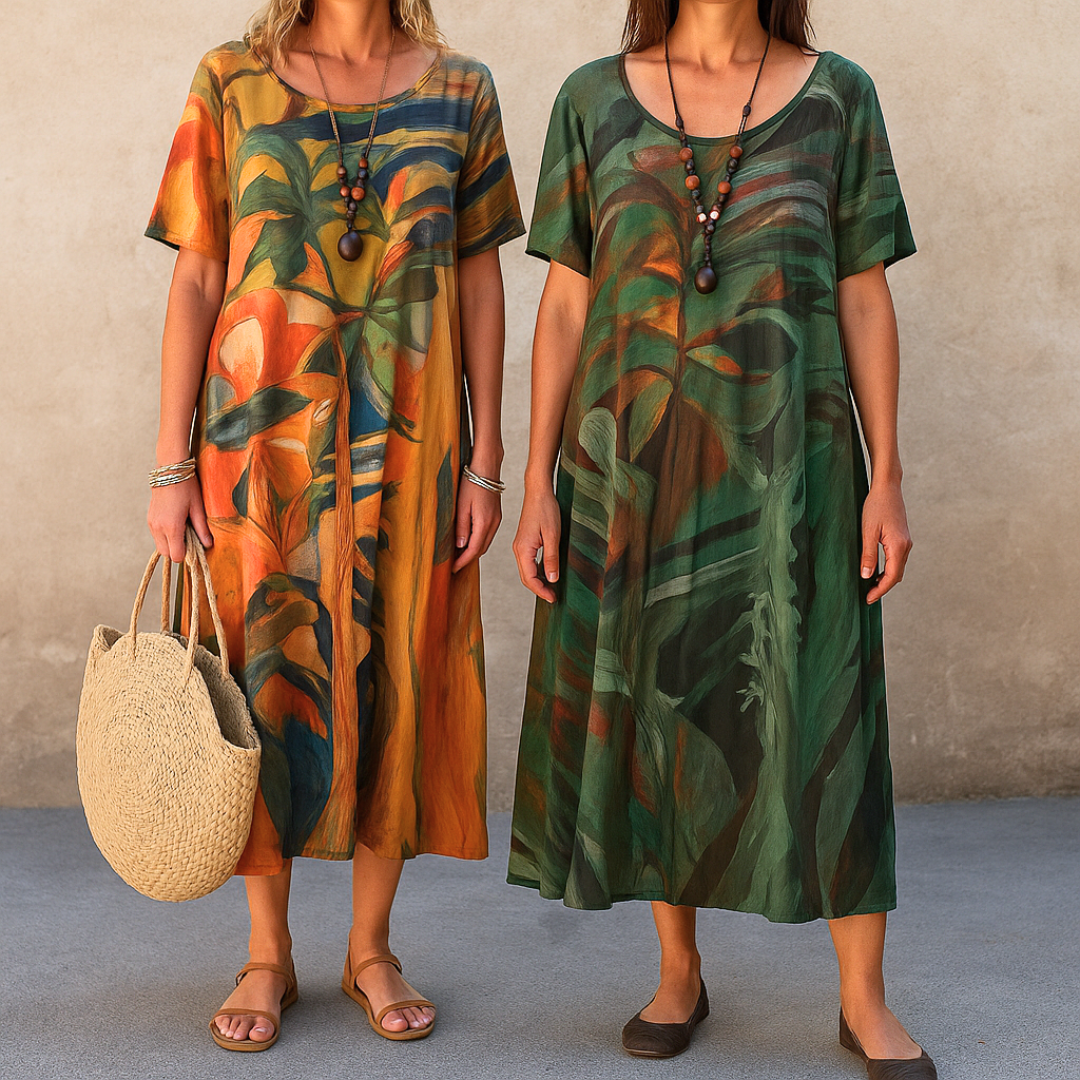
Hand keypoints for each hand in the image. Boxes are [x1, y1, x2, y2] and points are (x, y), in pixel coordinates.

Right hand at [147, 478, 212, 562]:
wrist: (170, 470)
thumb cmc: (187, 487)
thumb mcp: (198, 508)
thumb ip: (202, 529)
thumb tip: (208, 544)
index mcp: (172, 526)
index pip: (176, 556)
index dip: (187, 554)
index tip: (195, 545)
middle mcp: (158, 527)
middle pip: (166, 554)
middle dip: (178, 550)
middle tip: (190, 537)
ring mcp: (151, 524)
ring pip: (160, 546)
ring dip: (172, 543)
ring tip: (184, 528)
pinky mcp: (149, 519)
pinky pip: (157, 536)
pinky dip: (166, 536)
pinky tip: (176, 523)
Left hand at [451, 479, 501, 572]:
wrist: (486, 468)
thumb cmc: (472, 483)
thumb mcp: (461, 506)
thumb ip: (461, 527)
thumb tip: (461, 546)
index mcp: (484, 523)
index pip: (473, 550)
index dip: (463, 561)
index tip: (454, 568)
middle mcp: (493, 524)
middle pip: (481, 549)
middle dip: (468, 559)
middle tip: (455, 565)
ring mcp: (496, 520)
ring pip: (485, 543)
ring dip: (474, 551)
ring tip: (460, 555)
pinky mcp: (496, 516)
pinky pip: (488, 535)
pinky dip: (479, 542)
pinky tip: (470, 541)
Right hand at [512, 484, 561, 603]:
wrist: (538, 491)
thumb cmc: (546, 509)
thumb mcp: (553, 535)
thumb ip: (551, 558)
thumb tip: (552, 579)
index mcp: (523, 549)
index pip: (529, 578)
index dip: (541, 591)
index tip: (553, 598)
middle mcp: (518, 549)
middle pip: (525, 577)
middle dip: (539, 589)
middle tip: (553, 597)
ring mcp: (520, 546)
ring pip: (526, 570)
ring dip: (537, 581)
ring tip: (551, 588)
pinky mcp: (524, 542)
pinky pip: (528, 562)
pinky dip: (536, 571)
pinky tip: (546, 573)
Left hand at [860, 481, 911, 603]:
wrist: (887, 488)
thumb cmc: (876, 506)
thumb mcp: (868, 531)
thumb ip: (868, 555)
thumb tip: (867, 576)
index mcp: (898, 546)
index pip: (891, 577)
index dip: (880, 590)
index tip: (868, 599)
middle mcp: (906, 546)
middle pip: (897, 575)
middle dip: (883, 588)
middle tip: (867, 596)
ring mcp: (906, 543)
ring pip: (898, 568)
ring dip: (886, 579)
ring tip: (870, 586)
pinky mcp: (902, 539)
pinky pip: (897, 560)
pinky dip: (888, 569)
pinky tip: (877, 571)